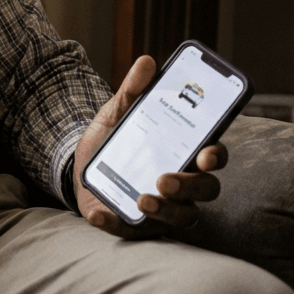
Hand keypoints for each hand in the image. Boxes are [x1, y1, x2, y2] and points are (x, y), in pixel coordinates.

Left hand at [72, 55, 227, 237]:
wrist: (77, 163)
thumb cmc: (112, 139)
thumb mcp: (117, 113)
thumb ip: (133, 91)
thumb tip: (146, 62)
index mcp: (184, 153)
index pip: (214, 158)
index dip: (216, 157)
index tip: (207, 153)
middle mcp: (182, 183)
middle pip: (205, 190)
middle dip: (189, 186)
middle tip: (165, 179)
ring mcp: (163, 208)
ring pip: (181, 217)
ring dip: (166, 211)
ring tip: (143, 198)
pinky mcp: (135, 224)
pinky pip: (132, 231)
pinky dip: (117, 223)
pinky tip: (102, 213)